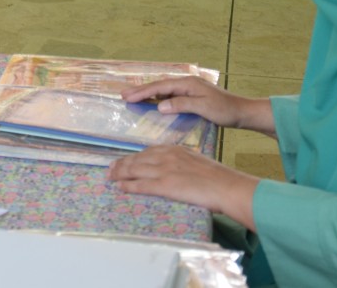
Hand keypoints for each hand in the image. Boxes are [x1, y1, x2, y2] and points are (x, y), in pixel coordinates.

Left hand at [108, 145, 258, 230]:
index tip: (125, 160)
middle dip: (122, 164)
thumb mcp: (196, 161)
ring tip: (110, 177)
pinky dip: (129, 186)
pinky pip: (141, 185)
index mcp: (175, 149)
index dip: (134, 157)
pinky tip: (120, 187)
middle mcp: (166, 157)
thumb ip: (183, 162)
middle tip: (110, 169)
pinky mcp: (165, 185)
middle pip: (137, 159)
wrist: (226, 185)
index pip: (148, 152)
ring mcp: (164, 170)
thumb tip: (176, 169)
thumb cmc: (218, 177)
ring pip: (135, 170)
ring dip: (120, 173)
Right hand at [123, 76, 273, 135]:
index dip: (143, 92)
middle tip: (123, 95)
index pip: (160, 87)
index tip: (127, 97)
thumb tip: (159, 106)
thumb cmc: (225, 110)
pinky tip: (152, 103)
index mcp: (187, 83)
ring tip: (132, 98)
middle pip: (159, 86)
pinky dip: (158, 98)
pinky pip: (170, 95)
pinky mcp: (191, 95)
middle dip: (141, 91)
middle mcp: (186, 83)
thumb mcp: (203, 108)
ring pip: (163, 90)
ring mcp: (189, 88)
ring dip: (148, 94)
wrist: (242, 111)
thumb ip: (181, 105)